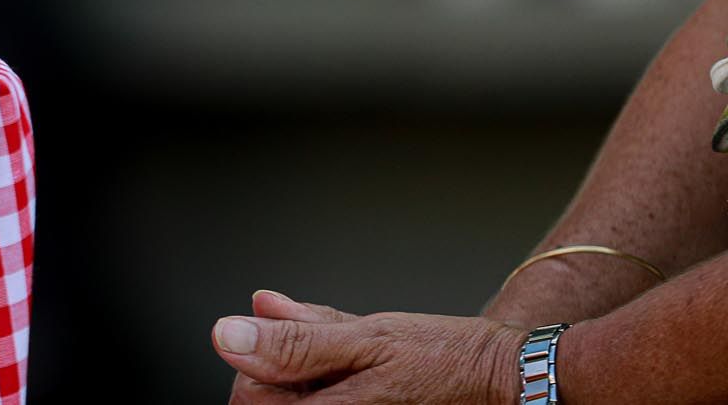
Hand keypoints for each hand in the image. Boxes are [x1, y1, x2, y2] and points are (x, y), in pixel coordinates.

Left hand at [214, 290, 520, 402]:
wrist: (502, 378)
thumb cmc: (442, 357)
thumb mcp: (366, 336)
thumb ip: (293, 339)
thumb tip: (229, 333)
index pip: (246, 396)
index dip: (256, 359)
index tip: (285, 336)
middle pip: (266, 402)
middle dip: (282, 368)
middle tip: (329, 349)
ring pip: (298, 400)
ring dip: (310, 375)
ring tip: (352, 362)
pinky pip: (330, 400)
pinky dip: (332, 382)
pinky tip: (359, 373)